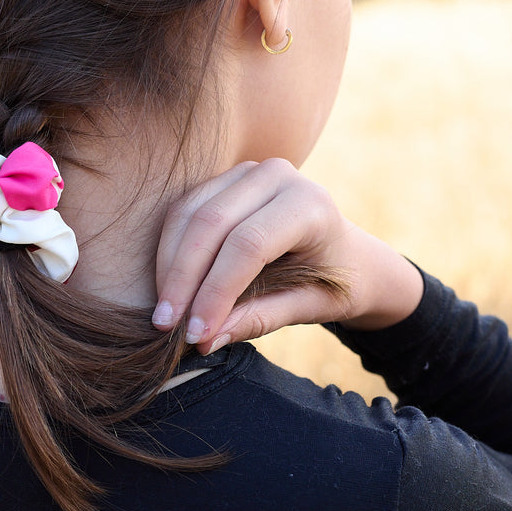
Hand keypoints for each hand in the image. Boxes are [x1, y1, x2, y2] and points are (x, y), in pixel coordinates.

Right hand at [151, 159, 423, 354]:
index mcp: (311, 205)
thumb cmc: (335, 283)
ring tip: (162, 313)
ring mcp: (247, 171)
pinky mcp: (223, 178)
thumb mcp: (310, 307)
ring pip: (188, 213)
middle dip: (183, 278)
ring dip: (168, 265)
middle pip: (211, 223)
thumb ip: (261, 319)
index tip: (195, 333)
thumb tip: (205, 339)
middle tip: (166, 325)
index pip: (249, 245)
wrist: (348, 253)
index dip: (216, 290)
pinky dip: (168, 249)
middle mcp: (278, 175)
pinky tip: (167, 287)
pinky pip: (182, 209)